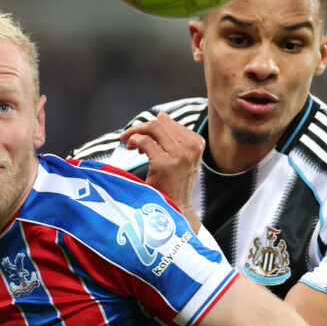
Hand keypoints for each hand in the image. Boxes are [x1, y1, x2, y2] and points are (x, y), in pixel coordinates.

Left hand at [120, 112, 203, 226]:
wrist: (177, 209)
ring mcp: (179, 155)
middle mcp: (191, 147)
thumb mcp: (181, 158)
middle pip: (160, 123)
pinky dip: (134, 141)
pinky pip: (145, 141)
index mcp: (197, 143)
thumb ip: (174, 137)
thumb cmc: (175, 184)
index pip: (169, 123)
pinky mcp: (165, 164)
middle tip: (129, 138)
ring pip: (152, 128)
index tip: (143, 136)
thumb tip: (163, 116)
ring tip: (130, 144)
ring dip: (136, 133)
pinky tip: (132, 149)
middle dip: (141, 127)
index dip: (153, 126)